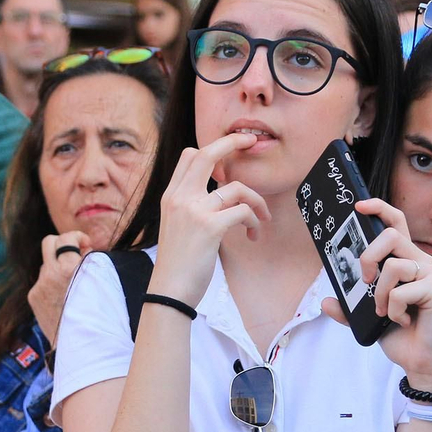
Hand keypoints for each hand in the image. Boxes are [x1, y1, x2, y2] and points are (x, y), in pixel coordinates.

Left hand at [26, 231, 90, 346]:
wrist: (82, 345)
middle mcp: (50, 274)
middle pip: (48, 242)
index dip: (77, 237)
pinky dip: (51, 283)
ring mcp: (39, 286)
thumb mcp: (101, 283)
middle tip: (75, 253)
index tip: (86, 244)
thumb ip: (90, 262)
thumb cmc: (99, 315)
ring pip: (46, 264)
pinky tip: (63, 297)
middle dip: (62, 243)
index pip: (66, 238)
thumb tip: (83, 250)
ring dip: (58, 266)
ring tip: (72, 283)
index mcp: (69, 268)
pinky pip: (42, 281)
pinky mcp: (33, 296)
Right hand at [147, 134, 270, 307]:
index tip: (230, 158)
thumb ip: (190, 206)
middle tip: (252, 141)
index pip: (189, 156)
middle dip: (233, 141)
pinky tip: (253, 236)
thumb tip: (217, 195)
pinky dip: (254, 222)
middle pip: (207, 154)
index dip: (212, 150)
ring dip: (257, 202)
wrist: (170, 290)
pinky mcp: (210, 227)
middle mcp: (180, 198)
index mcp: (171, 196)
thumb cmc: (177, 263)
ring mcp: (195, 211)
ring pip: (236, 188)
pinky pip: (244, 212)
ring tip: (261, 220)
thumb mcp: (176, 226)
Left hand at [322, 198, 431, 390]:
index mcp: (405, 260)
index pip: (395, 223)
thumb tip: (326, 302)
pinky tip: (402, 321)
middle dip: (369, 256)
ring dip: (380, 294)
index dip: (378, 208)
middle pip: (391, 235)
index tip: (358, 207)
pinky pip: (401, 292)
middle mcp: (420, 262)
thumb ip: (348, 309)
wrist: (421, 361)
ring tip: (384, 312)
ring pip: (393, 266)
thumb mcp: (367, 319)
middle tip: (365, 281)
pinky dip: (392, 311)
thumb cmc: (400, 334)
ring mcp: (430, 274)